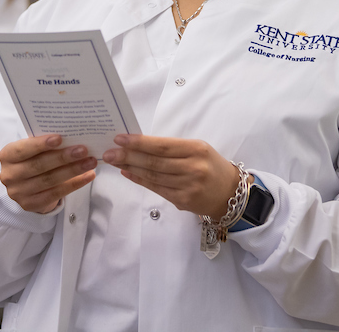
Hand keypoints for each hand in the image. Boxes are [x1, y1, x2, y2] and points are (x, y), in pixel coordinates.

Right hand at [0, 134, 97, 213]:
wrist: (25, 186)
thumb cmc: (33, 160)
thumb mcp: (32, 150)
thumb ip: (45, 144)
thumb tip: (73, 137)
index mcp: (7, 156)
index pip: (23, 149)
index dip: (40, 144)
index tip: (60, 138)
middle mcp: (9, 175)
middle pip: (39, 165)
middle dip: (63, 157)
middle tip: (83, 150)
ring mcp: (18, 192)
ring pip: (49, 180)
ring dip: (73, 170)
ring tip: (90, 162)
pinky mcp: (30, 204)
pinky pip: (55, 194)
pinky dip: (74, 184)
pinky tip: (88, 176)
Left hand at [103, 134, 239, 218]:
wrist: (229, 193)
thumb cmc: (211, 166)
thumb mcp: (198, 149)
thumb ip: (173, 148)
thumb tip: (140, 144)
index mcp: (197, 149)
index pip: (162, 146)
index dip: (139, 142)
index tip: (120, 138)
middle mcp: (193, 168)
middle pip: (154, 162)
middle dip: (129, 156)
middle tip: (109, 153)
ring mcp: (187, 187)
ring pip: (153, 176)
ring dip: (130, 168)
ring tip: (114, 161)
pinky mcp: (182, 201)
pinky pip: (156, 188)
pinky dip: (140, 180)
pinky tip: (128, 173)